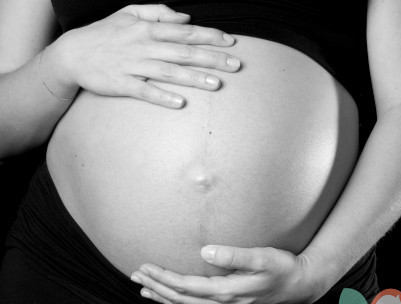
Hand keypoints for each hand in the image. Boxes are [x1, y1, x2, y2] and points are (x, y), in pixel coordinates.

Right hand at [48, 4, 239, 107]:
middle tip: (236, 65)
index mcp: (149, 29)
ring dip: (194, 77)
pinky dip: (163, 96)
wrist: (73, 54)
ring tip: (217, 84)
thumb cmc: (105, 33)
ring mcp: (134, 66)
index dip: (210, 36)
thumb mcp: (129, 13)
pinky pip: (146, 91)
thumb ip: (159, 12)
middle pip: (184, 52)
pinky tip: (180, 103)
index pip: (186, 31)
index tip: (231, 43)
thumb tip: (185, 17)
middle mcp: (145, 46)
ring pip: (170, 72)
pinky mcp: (123, 84)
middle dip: (212, 58)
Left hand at [131, 246, 320, 303]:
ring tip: (145, 291)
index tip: (145, 266)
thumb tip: (205, 250)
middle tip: (136, 276)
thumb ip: (234, 255)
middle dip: (157, 286)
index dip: (163, 277)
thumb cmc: (283, 268)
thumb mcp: (262, 257)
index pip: (185, 285)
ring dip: (164, 301)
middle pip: (181, 299)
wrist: (302, 287)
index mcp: (227, 291)